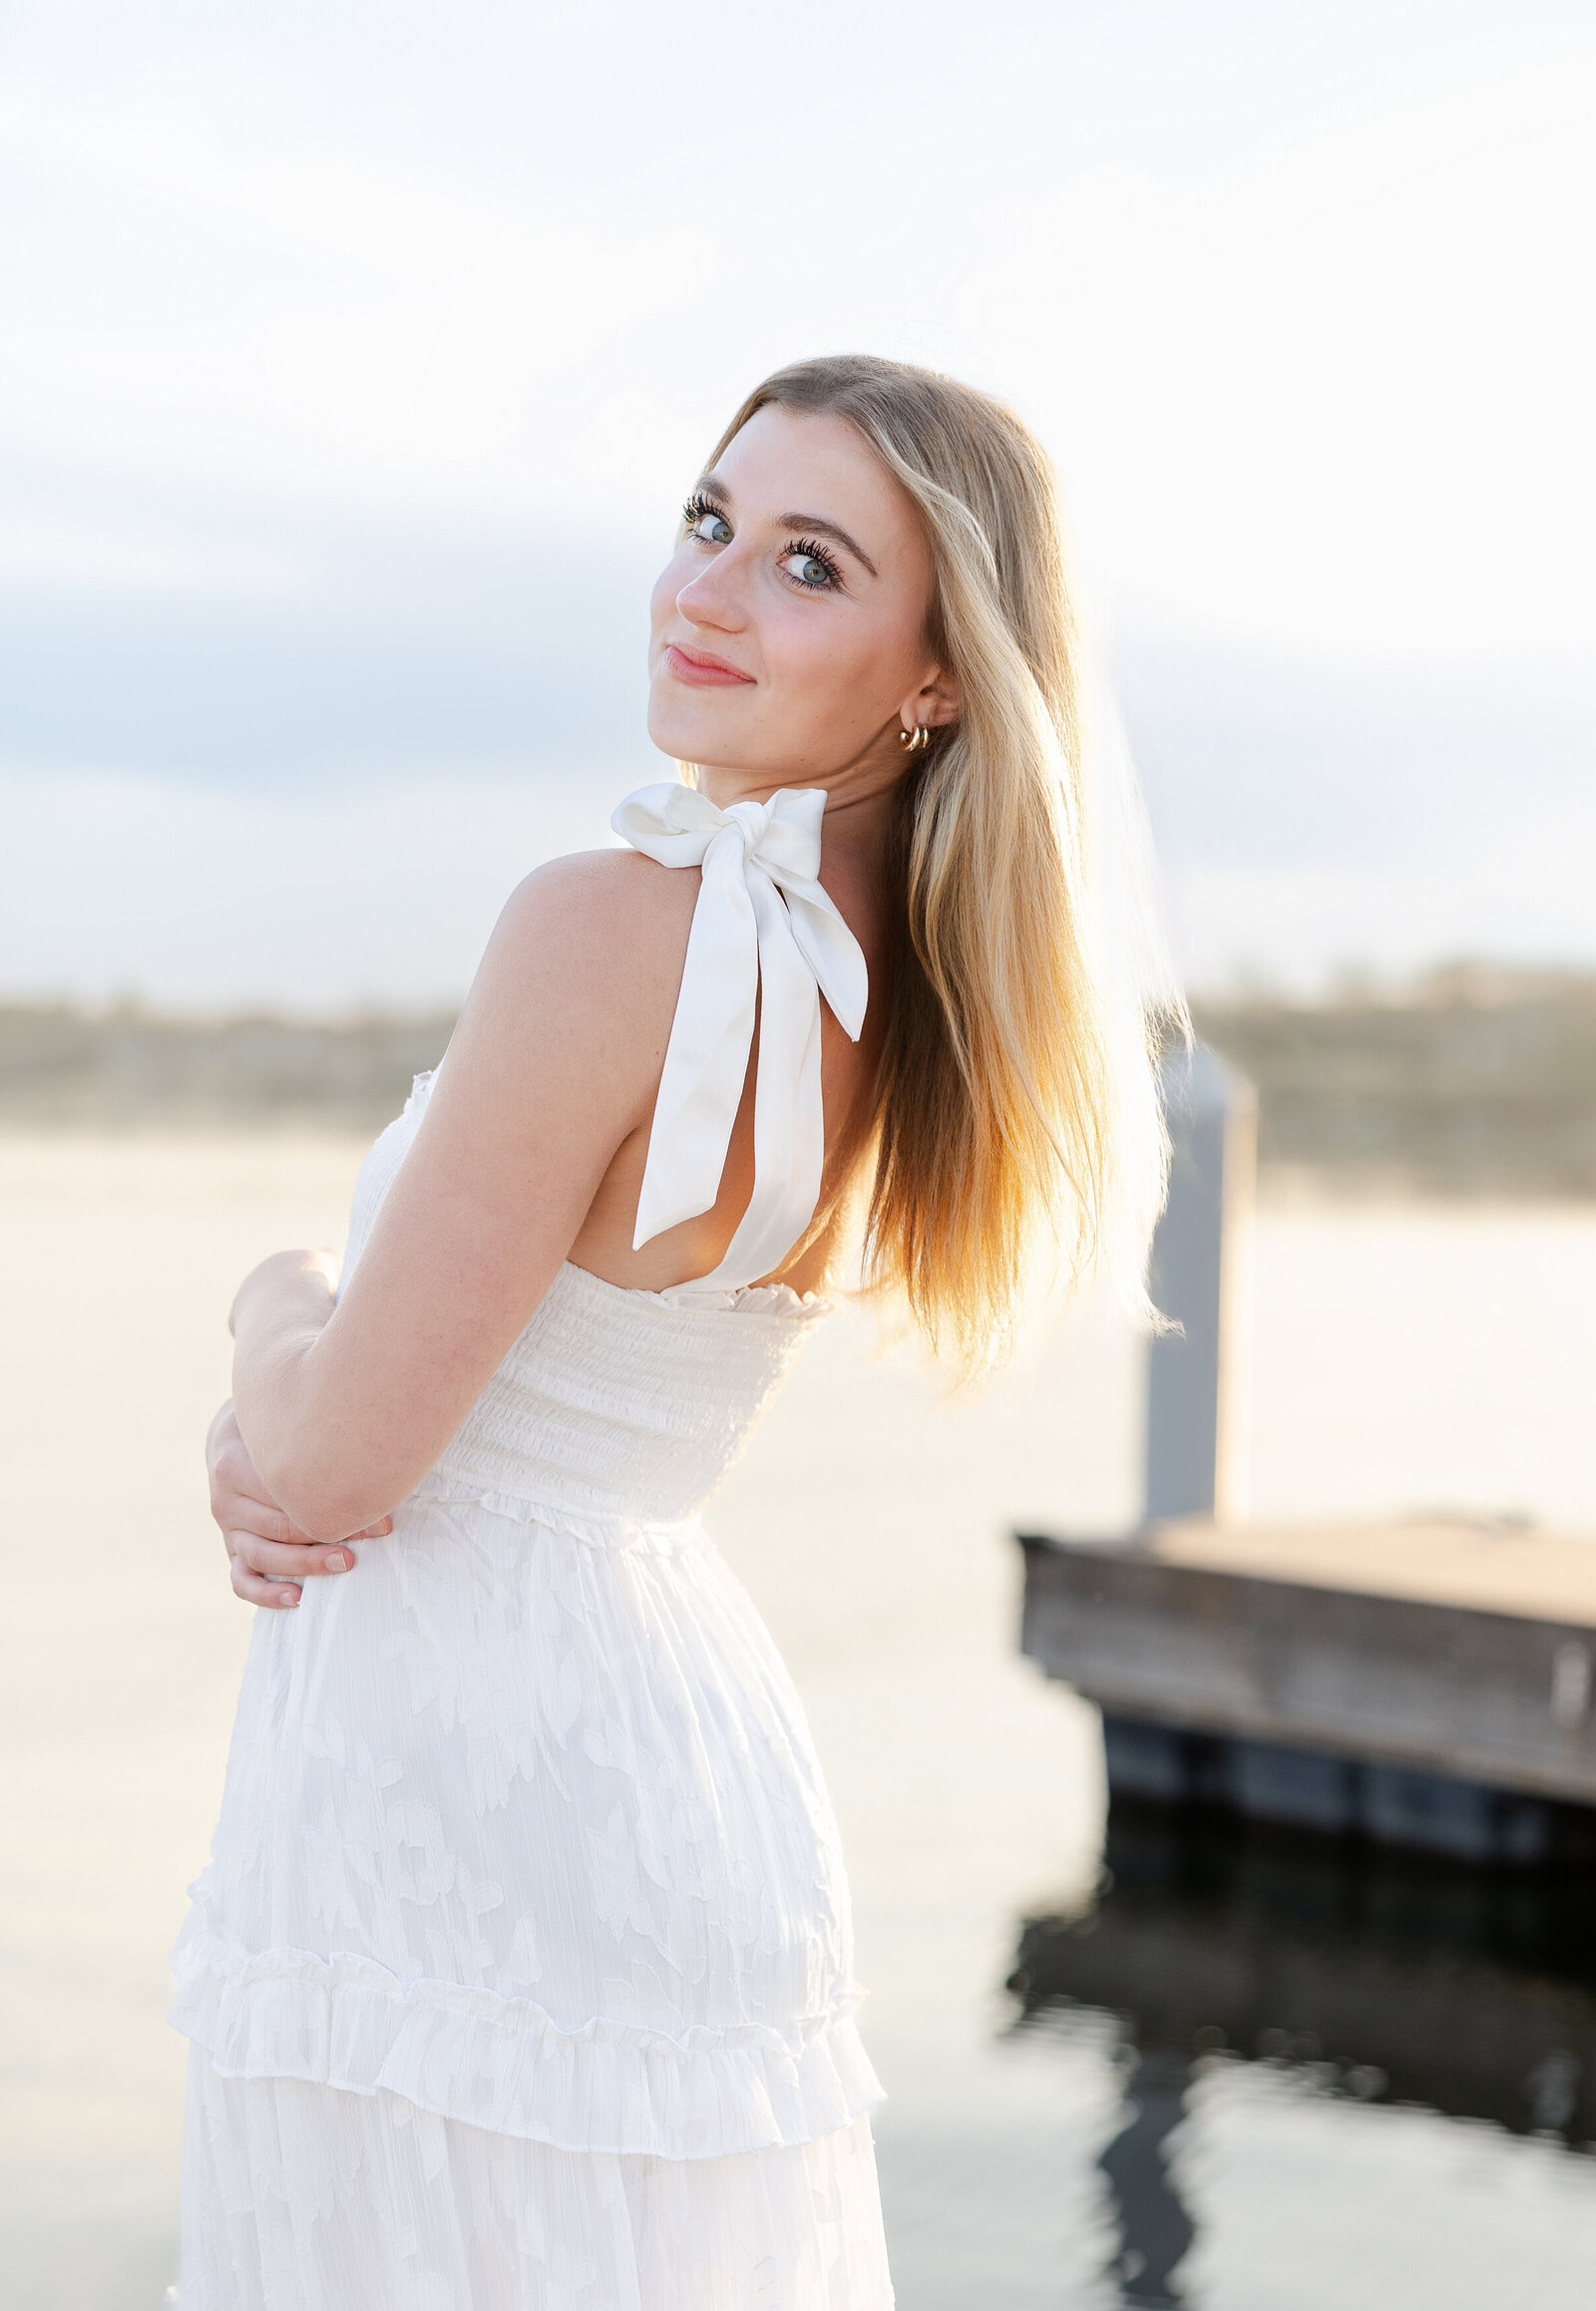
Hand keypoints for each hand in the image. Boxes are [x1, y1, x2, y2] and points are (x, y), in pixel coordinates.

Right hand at [207, 1399, 389, 1607]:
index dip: (335, 1500)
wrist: (233, 1435)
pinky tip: (296, 1598)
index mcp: (231, 1465)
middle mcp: (224, 1500)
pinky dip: (265, 1594)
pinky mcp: (232, 1548)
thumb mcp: (281, 1417)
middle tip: (377, 1531)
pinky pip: (241, 1580)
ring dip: (307, 1564)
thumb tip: (375, 1440)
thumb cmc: (273, 1425)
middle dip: (332, 1530)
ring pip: (263, 1556)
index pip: (286, 1492)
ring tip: (347, 1563)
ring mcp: (226, 1528)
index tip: (378, 1503)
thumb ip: (309, 1428)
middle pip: (280, 1525)